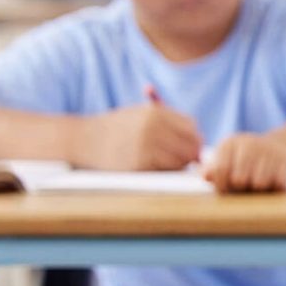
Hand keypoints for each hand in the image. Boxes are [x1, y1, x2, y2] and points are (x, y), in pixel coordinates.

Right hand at [78, 99, 202, 170]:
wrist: (84, 139)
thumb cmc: (117, 127)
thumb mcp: (141, 113)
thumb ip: (169, 122)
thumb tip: (200, 141)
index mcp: (156, 113)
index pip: (191, 127)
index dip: (192, 137)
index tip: (186, 144)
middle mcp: (153, 128)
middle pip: (191, 145)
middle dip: (189, 153)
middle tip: (181, 158)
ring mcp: (146, 147)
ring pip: (181, 161)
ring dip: (178, 164)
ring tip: (164, 162)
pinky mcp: (139, 165)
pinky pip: (165, 172)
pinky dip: (164, 172)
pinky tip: (153, 167)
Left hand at [203, 133, 285, 191]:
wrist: (279, 151)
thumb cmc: (244, 164)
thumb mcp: (226, 163)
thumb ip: (213, 171)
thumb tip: (206, 175)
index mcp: (230, 143)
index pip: (220, 170)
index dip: (221, 186)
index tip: (226, 189)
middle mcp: (250, 143)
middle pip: (239, 179)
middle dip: (240, 188)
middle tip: (244, 187)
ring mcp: (270, 150)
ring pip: (259, 183)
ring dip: (259, 190)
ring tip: (257, 185)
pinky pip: (278, 184)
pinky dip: (275, 188)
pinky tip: (272, 183)